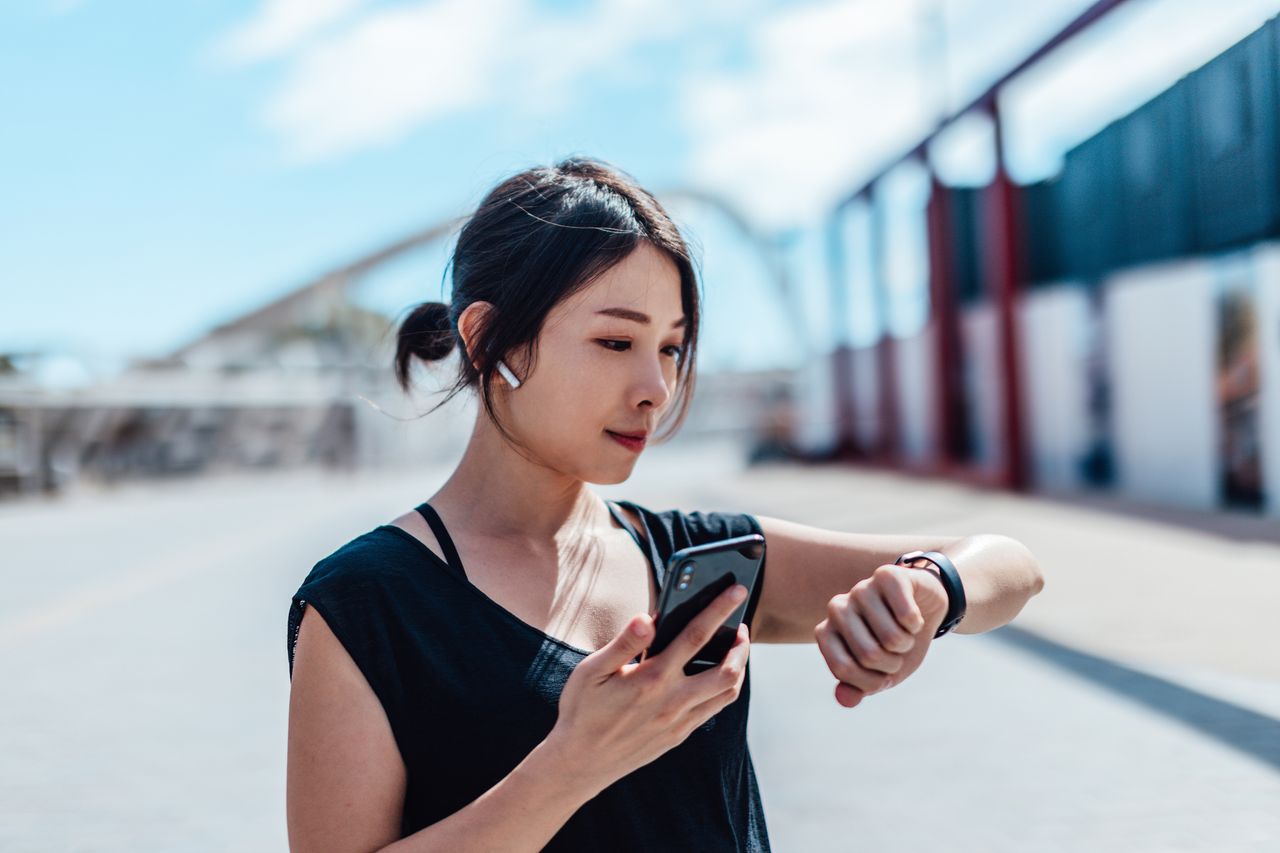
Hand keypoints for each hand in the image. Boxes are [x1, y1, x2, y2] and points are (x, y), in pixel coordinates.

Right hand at [548, 583, 751, 792]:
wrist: (580, 763)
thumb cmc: (582, 710)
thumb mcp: (591, 671)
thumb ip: (623, 643)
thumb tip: (647, 618)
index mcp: (651, 679)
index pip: (695, 636)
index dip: (719, 610)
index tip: (737, 590)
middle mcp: (672, 701)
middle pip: (727, 670)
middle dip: (742, 644)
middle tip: (742, 625)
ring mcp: (679, 722)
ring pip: (728, 692)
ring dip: (739, 667)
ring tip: (735, 648)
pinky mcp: (679, 735)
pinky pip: (714, 709)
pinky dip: (725, 688)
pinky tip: (716, 675)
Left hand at [813, 563, 948, 707]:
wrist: (923, 610)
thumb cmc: (895, 645)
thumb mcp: (880, 674)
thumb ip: (859, 688)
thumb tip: (844, 699)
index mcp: (827, 633)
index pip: (843, 669)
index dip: (872, 681)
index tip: (882, 675)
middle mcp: (837, 608)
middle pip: (868, 655)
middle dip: (893, 663)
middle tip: (896, 650)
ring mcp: (860, 589)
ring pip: (890, 637)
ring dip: (907, 643)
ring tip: (904, 632)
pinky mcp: (887, 575)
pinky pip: (906, 614)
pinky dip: (917, 624)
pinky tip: (913, 615)